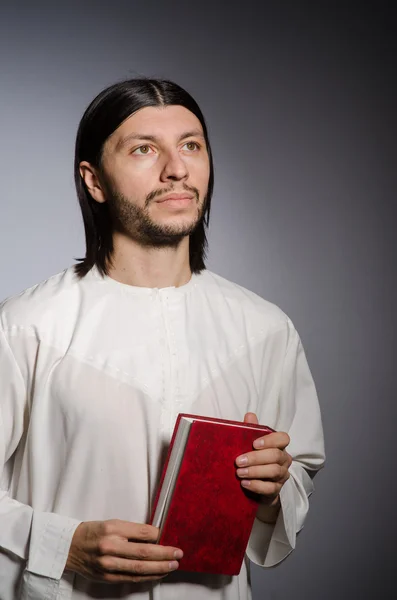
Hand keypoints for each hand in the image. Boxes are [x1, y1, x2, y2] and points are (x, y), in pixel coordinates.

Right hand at [65, 520, 182, 583]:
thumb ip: (132, 530)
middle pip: (142, 553)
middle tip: (177, 554)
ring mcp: (108, 565)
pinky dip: (147, 577)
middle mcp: (110, 547)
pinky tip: (157, 574)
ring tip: (172, 565)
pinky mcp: (107, 578)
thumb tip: (154, 535)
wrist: (70, 548)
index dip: (158, 535)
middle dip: (164, 554)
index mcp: (112, 529)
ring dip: (159, 568)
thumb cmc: (93, 533)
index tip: (169, 535)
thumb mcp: (112, 523)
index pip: (141, 532)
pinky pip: (131, 578)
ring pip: (139, 569)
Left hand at [235, 413, 291, 506]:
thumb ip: (250, 430)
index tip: (254, 443)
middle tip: (238, 461)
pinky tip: (244, 483)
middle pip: (276, 456)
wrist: (255, 484)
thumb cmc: (253, 459)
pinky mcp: (277, 490)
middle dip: (256, 458)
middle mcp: (284, 459)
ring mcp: (282, 475)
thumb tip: (250, 415)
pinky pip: (270, 488)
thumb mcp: (249, 444)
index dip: (270, 440)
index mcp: (278, 446)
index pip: (283, 438)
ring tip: (239, 473)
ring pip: (274, 471)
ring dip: (255, 471)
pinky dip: (256, 485)